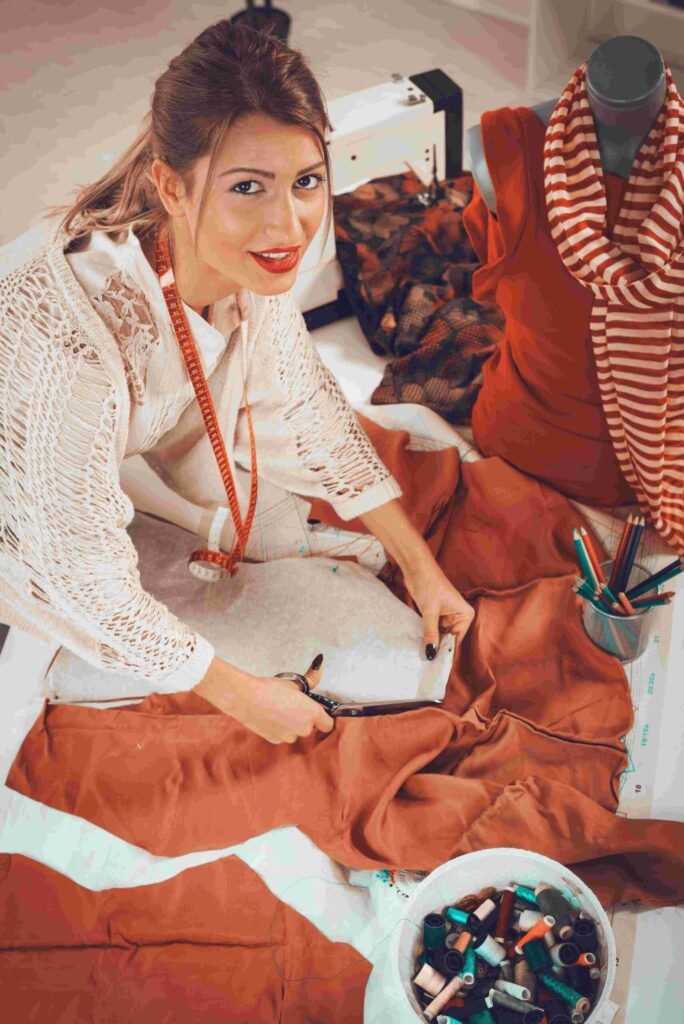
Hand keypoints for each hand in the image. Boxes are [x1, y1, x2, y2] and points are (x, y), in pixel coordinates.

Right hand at [194, 654, 334, 743]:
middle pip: (310, 727)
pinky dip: (279, 729)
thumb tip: (319, 669)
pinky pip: (282, 735)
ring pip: (295, 732)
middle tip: (292, 705)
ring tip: (279, 710)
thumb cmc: (271, 689)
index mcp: (312, 713)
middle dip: (304, 719)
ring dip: (291, 725)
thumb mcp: (293, 683)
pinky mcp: (276, 740)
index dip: (323, 718)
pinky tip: (270, 717)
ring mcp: (289, 736)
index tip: (316, 711)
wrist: (247, 699)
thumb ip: (310, 679)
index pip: (328, 724)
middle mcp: (304, 728)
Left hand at [403, 561, 474, 658]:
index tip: (439, 669)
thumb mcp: (430, 611)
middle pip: (449, 640)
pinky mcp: (435, 615)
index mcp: (465, 615)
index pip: (457, 640)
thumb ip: (431, 633)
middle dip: (439, 650)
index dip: (448, 653)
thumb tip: (431, 654)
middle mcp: (459, 617)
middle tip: (429, 667)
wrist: (416, 567)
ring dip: (432, 644)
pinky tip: (419, 648)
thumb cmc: (428, 584)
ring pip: (440, 636)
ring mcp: (447, 617)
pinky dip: (427, 637)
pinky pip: (432, 630)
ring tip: (423, 661)